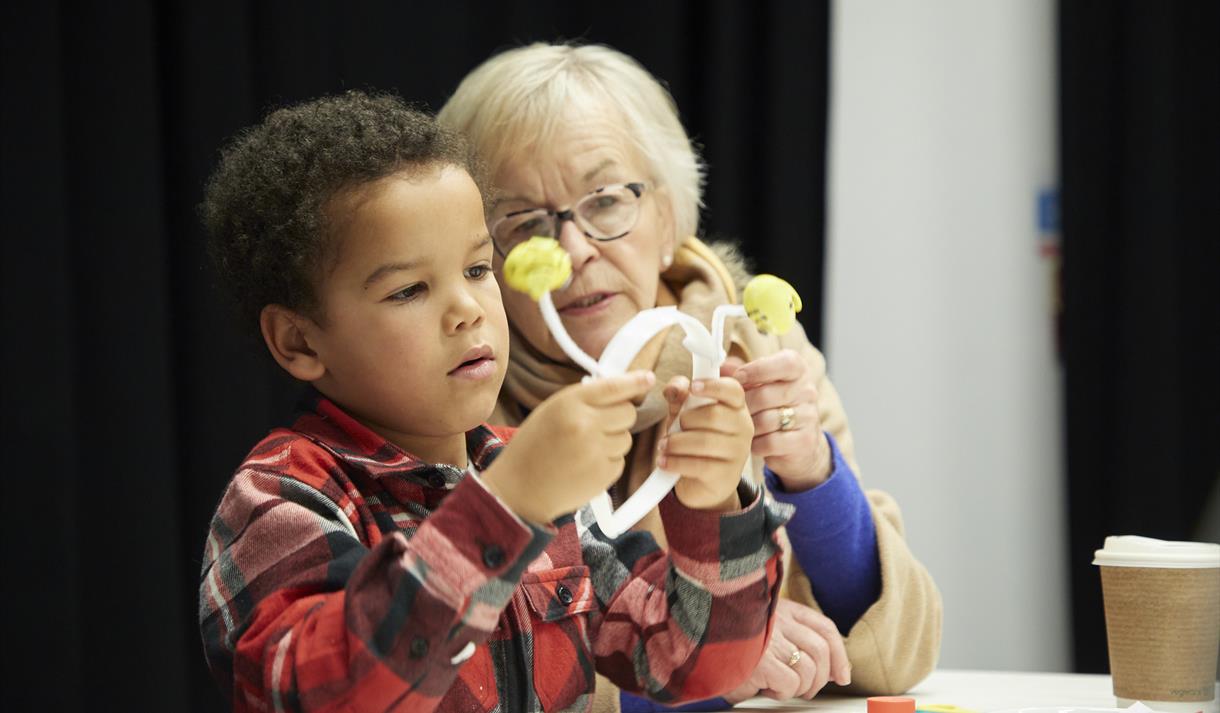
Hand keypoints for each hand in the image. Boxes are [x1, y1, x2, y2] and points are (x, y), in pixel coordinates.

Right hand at [483, 371, 654, 523]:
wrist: (519, 489)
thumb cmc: (534, 446)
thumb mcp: (552, 410)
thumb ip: (585, 399)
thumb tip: (625, 390)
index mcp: (569, 403)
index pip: (614, 386)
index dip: (635, 382)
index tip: (649, 379)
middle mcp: (585, 425)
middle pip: (628, 412)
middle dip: (620, 416)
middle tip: (599, 424)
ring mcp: (596, 451)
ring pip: (626, 437)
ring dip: (613, 440)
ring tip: (585, 448)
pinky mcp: (603, 475)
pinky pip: (620, 460)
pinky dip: (608, 461)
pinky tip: (585, 465)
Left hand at [658, 376, 752, 511]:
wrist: (700, 483)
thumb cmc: (693, 440)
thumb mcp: (684, 414)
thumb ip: (679, 397)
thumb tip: (674, 388)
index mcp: (736, 407)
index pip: (733, 390)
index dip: (713, 385)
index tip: (693, 387)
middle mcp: (743, 427)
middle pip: (713, 415)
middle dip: (684, 420)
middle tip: (670, 429)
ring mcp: (738, 452)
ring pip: (704, 441)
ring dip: (676, 442)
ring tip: (663, 446)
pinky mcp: (727, 475)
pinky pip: (699, 465)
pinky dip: (675, 462)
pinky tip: (664, 462)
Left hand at [722, 350, 830, 491]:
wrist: (798, 443)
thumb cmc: (772, 405)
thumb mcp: (759, 383)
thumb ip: (741, 373)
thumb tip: (723, 367)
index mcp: (798, 370)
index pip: (786, 364)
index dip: (758, 370)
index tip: (738, 377)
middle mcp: (807, 391)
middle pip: (766, 395)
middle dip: (743, 405)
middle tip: (731, 410)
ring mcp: (809, 416)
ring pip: (766, 421)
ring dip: (748, 427)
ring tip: (741, 427)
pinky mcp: (805, 441)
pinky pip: (771, 442)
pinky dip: (757, 444)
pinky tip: (753, 442)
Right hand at [723, 599, 851, 702]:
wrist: (695, 647)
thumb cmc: (726, 643)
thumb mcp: (763, 633)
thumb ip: (793, 640)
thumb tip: (830, 670)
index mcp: (780, 608)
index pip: (823, 626)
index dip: (839, 654)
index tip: (841, 676)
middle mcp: (778, 619)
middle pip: (821, 649)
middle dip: (821, 677)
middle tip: (807, 690)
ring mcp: (770, 638)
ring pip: (809, 669)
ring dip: (798, 687)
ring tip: (777, 687)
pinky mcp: (761, 660)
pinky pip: (790, 684)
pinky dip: (781, 692)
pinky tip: (764, 687)